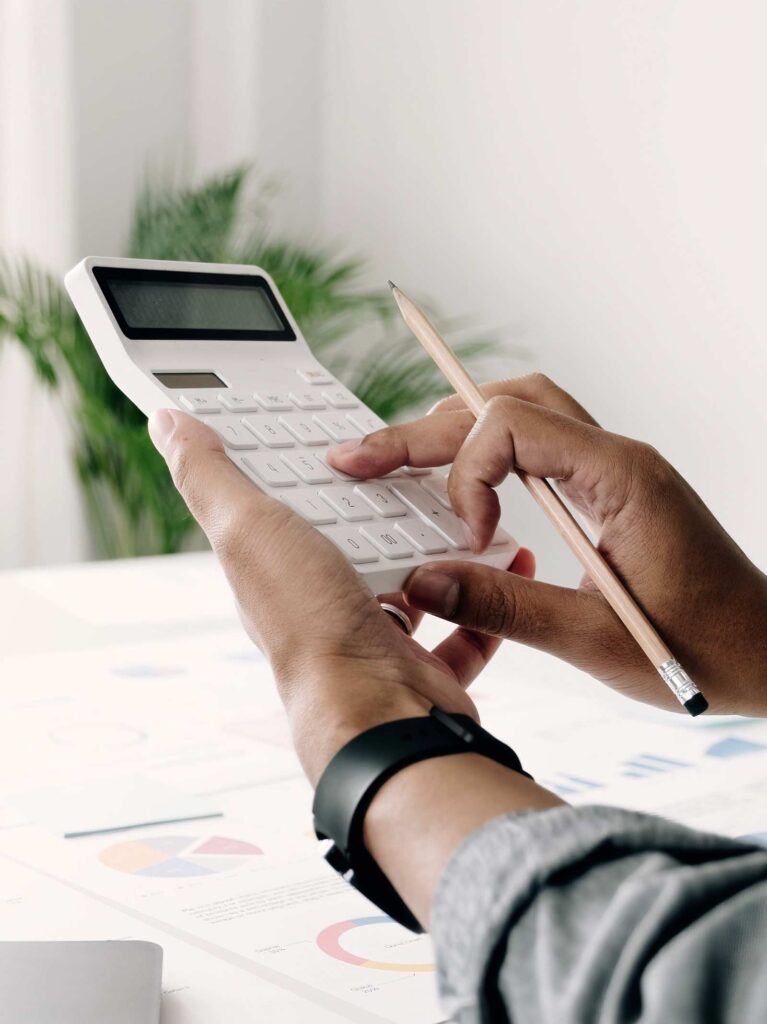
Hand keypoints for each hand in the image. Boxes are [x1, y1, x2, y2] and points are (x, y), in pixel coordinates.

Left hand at [147, 408, 533, 783]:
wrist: (379, 712)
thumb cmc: (312, 625)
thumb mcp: (248, 528)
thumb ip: (211, 478)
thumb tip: (167, 425)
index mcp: (279, 571)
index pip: (294, 505)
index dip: (317, 470)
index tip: (347, 438)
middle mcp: (323, 607)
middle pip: (359, 542)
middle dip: (390, 508)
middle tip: (426, 467)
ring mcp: (374, 640)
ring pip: (415, 583)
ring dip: (443, 550)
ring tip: (469, 510)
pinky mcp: (423, 667)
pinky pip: (463, 628)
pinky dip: (487, 600)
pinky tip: (506, 566)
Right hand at [329, 374, 766, 715]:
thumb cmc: (707, 649)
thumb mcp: (596, 638)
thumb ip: (506, 606)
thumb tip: (422, 582)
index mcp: (620, 477)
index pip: (511, 426)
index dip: (468, 475)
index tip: (468, 537)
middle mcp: (616, 458)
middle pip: (505, 404)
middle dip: (425, 429)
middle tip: (359, 455)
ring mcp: (614, 470)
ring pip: (522, 412)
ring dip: (456, 428)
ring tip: (396, 456)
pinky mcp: (609, 491)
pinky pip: (539, 444)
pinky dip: (489, 452)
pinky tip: (458, 481)